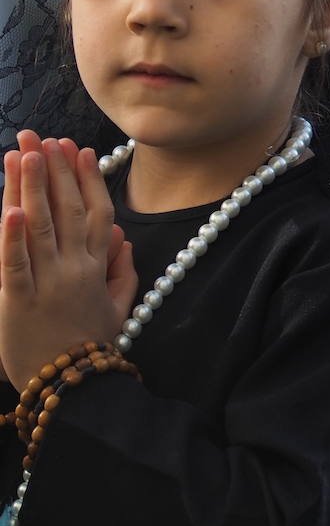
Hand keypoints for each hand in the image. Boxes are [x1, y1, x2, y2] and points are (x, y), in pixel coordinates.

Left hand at [1, 134, 136, 385]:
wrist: (75, 388)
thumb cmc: (93, 348)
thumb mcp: (118, 309)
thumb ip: (123, 272)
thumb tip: (123, 239)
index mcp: (96, 268)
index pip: (95, 212)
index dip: (88, 179)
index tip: (79, 150)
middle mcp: (74, 268)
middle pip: (66, 209)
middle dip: (53, 170)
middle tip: (42, 137)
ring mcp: (47, 283)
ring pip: (39, 227)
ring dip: (30, 188)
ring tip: (22, 154)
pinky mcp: (18, 302)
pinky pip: (14, 265)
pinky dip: (9, 238)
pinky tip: (9, 211)